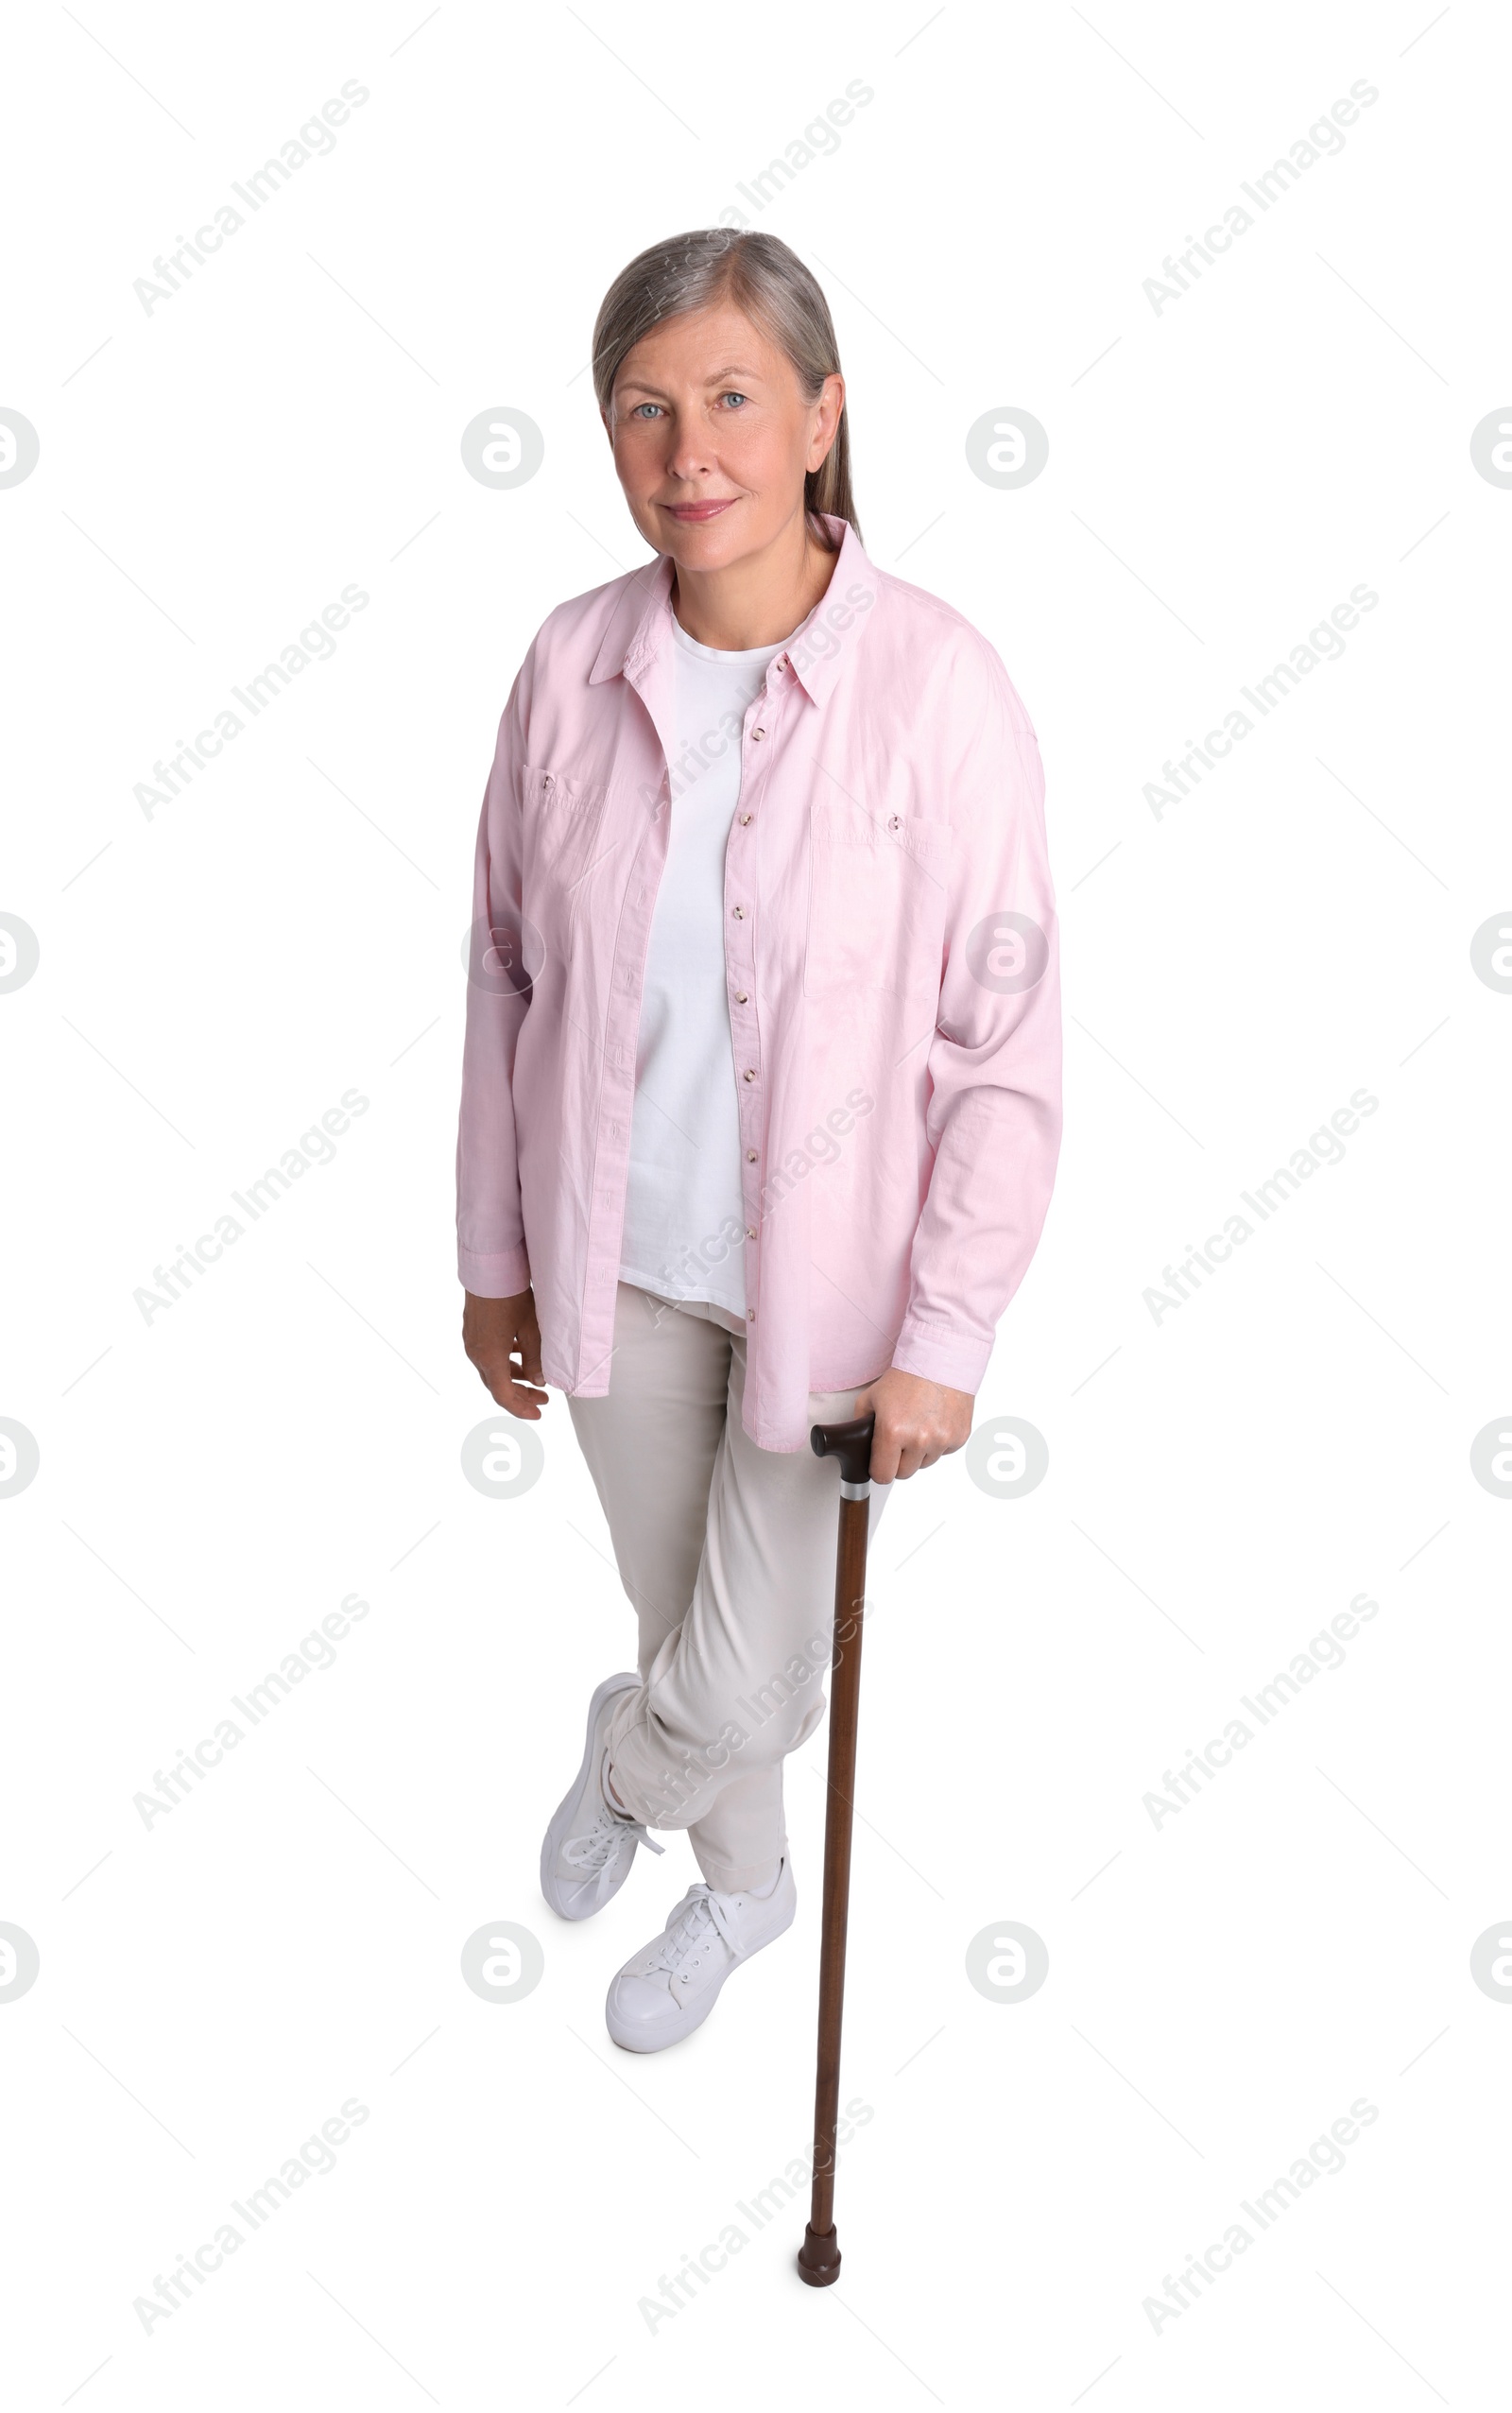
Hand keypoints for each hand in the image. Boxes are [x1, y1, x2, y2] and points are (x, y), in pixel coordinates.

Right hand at [463, 1288, 547, 1418]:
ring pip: (491, 1369)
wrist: (489, 1265)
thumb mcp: (532, 1328)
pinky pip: (486, 1354)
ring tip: (534, 1378)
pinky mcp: (472, 1330)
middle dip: (520, 1394)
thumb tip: (540, 1382)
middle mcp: (475, 1352)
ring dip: (512, 1377)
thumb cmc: (512, 1294)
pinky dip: (503, 1361)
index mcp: (490, 1357)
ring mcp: (471, 1341)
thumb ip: (536, 1359)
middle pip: (497, 1385)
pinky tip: (518, 1354)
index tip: (538, 1414)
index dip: (521, 1408)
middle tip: (543, 1399)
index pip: (503, 1395)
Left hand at [851, 1366, 973, 1482]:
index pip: (882, 1475)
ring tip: (918, 1425)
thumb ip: (859, 1425)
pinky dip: (938, 1442)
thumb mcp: (871, 1398)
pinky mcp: (959, 1437)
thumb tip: (856, 1446)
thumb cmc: (907, 1376)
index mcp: (892, 1432)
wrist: (941, 1359)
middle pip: (904, 1474)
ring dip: (919, 1452)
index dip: (879, 1469)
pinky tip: (934, 1421)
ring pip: (925, 1463)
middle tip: (898, 1439)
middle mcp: (919, 1440)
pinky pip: (944, 1452)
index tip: (880, 1461)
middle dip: (899, 1461)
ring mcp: (941, 1440)